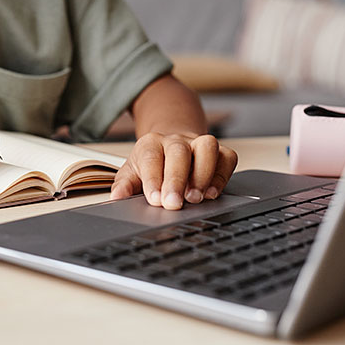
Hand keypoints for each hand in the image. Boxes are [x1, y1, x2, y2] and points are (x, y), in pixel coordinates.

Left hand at [110, 132, 236, 209]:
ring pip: (207, 148)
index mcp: (151, 144)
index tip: (155, 200)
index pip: (151, 158)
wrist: (171, 145)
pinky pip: (227, 157)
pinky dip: (222, 175)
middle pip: (179, 152)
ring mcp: (199, 144)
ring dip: (203, 174)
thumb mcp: (131, 173)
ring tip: (195, 198)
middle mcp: (176, 140)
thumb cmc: (151, 164)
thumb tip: (116, 198)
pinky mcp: (220, 152)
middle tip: (174, 204)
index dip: (154, 179)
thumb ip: (124, 186)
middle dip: (176, 179)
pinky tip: (212, 193)